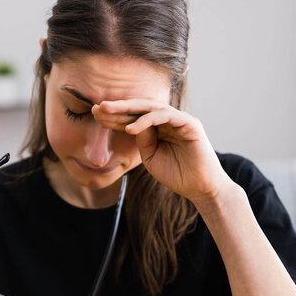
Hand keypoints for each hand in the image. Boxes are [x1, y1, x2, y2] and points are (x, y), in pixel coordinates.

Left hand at [92, 99, 233, 202]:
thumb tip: (131, 124)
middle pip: (139, 108)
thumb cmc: (177, 175)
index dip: (114, 116)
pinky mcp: (189, 123)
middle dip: (118, 107)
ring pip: (150, 107)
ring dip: (127, 108)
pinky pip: (164, 117)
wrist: (200, 188)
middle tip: (97, 106)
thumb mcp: (151, 157)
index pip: (133, 118)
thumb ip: (142, 141)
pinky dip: (146, 120)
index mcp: (158, 128)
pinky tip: (130, 128)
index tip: (94, 115)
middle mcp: (168, 120)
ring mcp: (179, 119)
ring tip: (108, 111)